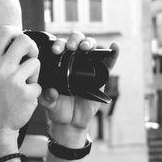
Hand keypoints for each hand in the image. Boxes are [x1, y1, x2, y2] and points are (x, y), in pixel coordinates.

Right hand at [0, 26, 41, 142]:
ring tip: (24, 84)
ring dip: (33, 73)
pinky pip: (38, 85)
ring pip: (35, 64)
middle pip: (25, 41)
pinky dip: (34, 92)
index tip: (18, 39)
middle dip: (31, 47)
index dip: (15, 32)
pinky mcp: (28, 94)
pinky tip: (24, 99)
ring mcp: (15, 81)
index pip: (4, 33)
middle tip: (30, 57)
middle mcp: (2, 69)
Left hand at [38, 31, 118, 145]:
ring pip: (91, 47)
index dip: (59, 44)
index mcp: (60, 64)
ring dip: (89, 43)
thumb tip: (51, 92)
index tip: (56, 50)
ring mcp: (89, 67)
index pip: (60, 47)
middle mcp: (74, 61)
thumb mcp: (49, 104)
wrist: (71, 121)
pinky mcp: (101, 76)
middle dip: (74, 40)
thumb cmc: (58, 108)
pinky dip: (113, 53)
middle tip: (71, 47)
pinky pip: (109, 62)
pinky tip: (115, 47)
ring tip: (85, 47)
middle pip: (76, 42)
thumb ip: (47, 98)